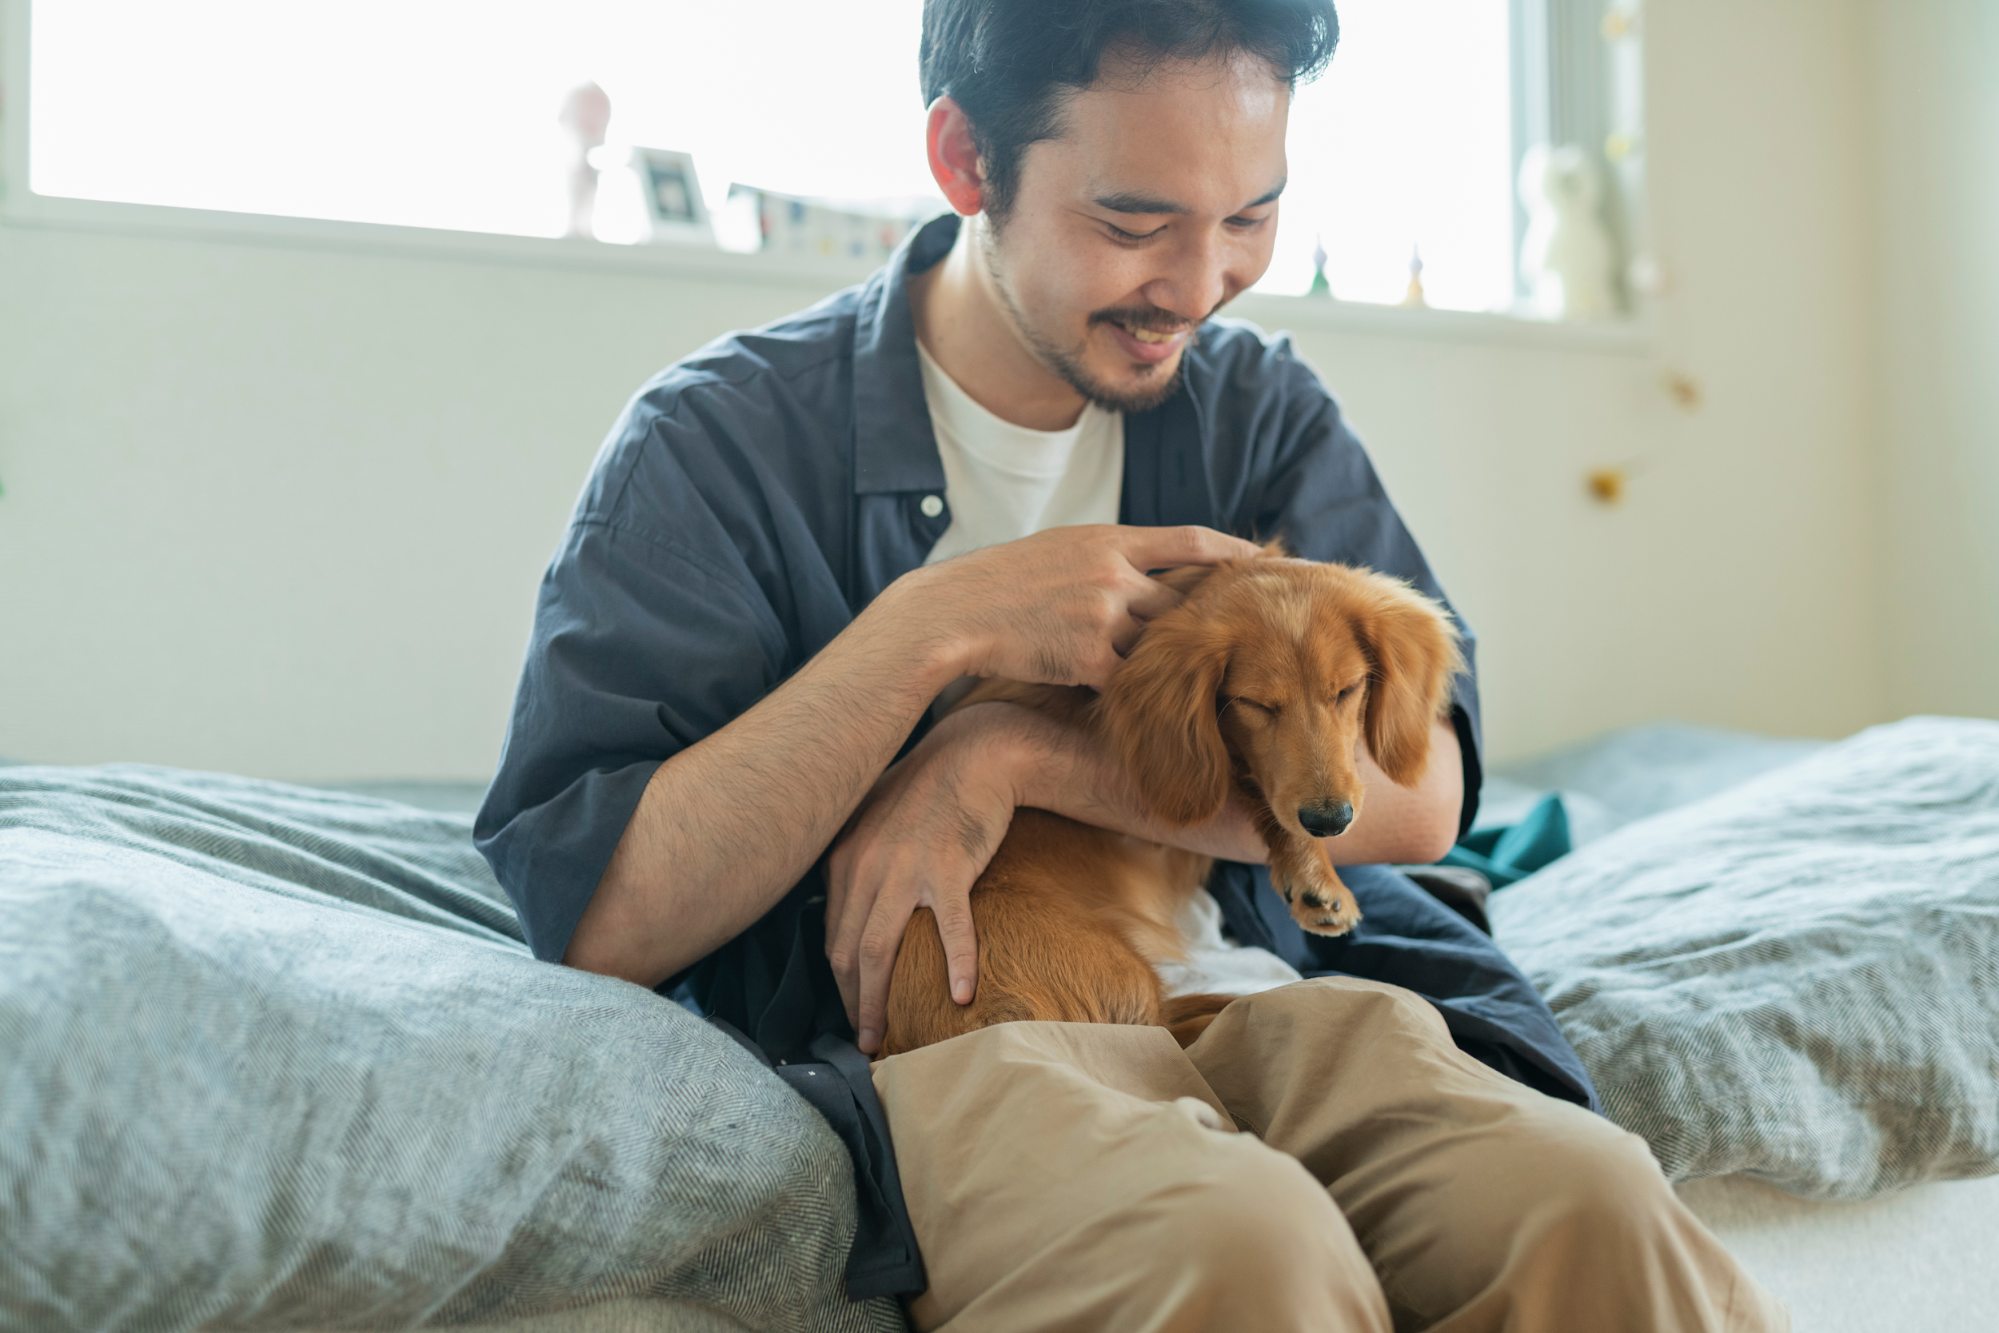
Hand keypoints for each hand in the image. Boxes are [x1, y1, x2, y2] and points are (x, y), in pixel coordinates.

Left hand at [825, 703, 1037, 1053]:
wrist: (978, 753)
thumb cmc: (931, 786)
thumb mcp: (876, 816)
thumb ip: (856, 854)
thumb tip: (844, 891)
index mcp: (844, 858)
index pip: (831, 935)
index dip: (838, 981)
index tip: (851, 1009)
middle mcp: (864, 866)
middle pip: (846, 952)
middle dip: (851, 1003)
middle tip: (865, 1039)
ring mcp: (904, 869)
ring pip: (878, 952)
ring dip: (878, 1002)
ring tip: (886, 1038)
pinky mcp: (948, 868)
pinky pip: (949, 929)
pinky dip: (955, 965)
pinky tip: (959, 997)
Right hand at [887, 525, 1261, 690]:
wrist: (951, 613)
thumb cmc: (998, 583)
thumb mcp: (1057, 549)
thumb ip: (1104, 557)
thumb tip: (1142, 567)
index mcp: (1107, 539)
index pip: (1189, 540)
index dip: (1233, 551)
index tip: (1264, 560)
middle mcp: (1113, 574)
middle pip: (1185, 601)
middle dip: (1213, 620)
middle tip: (1252, 635)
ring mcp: (1103, 616)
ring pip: (1163, 643)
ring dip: (1179, 662)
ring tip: (1215, 680)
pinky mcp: (1089, 660)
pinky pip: (1133, 679)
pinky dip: (1143, 691)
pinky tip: (1159, 706)